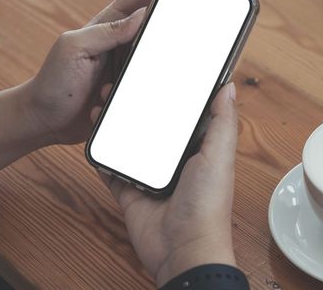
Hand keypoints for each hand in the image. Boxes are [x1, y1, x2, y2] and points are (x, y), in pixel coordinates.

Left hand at [20, 0, 203, 143]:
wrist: (44, 121)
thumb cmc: (53, 82)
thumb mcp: (74, 49)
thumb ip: (106, 32)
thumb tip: (143, 14)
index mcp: (110, 23)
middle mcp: (124, 41)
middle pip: (162, 19)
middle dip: (183, 14)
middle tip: (206, 14)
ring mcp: (130, 65)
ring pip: (162, 56)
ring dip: (166, 63)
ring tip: (156, 70)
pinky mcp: (132, 89)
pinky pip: (154, 85)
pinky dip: (155, 89)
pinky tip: (145, 96)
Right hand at [94, 83, 239, 286]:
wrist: (182, 249)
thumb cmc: (208, 205)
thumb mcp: (219, 156)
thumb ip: (223, 122)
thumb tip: (229, 86)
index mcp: (199, 150)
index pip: (185, 116)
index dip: (174, 95)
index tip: (161, 71)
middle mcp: (174, 161)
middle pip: (153, 127)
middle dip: (139, 107)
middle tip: (123, 84)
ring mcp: (150, 177)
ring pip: (130, 144)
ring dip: (117, 125)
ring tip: (104, 102)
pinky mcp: (130, 192)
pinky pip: (112, 170)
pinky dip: (102, 156)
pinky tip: (93, 134)